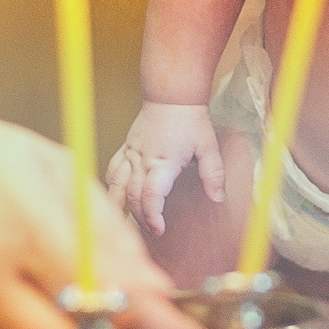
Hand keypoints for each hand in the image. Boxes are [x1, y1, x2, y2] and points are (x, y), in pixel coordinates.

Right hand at [107, 102, 223, 234]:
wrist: (172, 96)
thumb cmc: (190, 120)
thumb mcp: (208, 146)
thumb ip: (213, 174)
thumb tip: (217, 198)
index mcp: (164, 162)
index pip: (150, 195)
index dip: (152, 215)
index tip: (159, 229)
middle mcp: (142, 160)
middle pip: (133, 196)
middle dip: (140, 218)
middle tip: (152, 232)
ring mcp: (131, 154)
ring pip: (117, 186)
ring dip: (120, 206)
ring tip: (125, 223)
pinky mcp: (126, 148)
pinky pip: (112, 171)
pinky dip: (111, 188)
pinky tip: (115, 199)